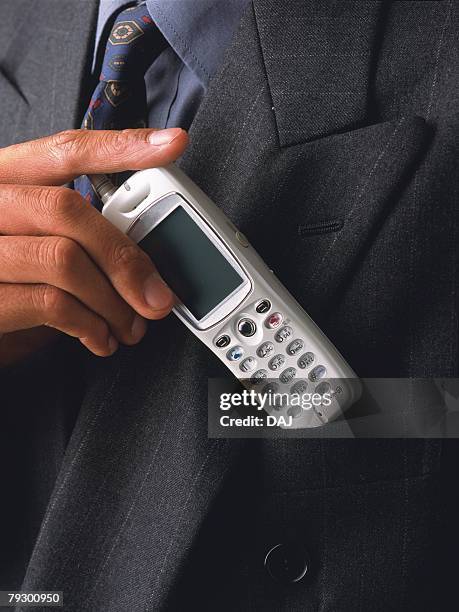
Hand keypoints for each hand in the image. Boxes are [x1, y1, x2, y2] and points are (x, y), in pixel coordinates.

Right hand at [0, 127, 187, 366]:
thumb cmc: (10, 287)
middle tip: (157, 297)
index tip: (172, 144)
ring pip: (63, 260)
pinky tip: (101, 338)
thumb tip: (146, 265)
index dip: (119, 146)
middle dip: (124, 258)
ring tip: (131, 327)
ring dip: (113, 302)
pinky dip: (90, 325)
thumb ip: (80, 240)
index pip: (62, 150)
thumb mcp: (41, 251)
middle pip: (65, 209)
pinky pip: (49, 303)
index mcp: (5, 182)